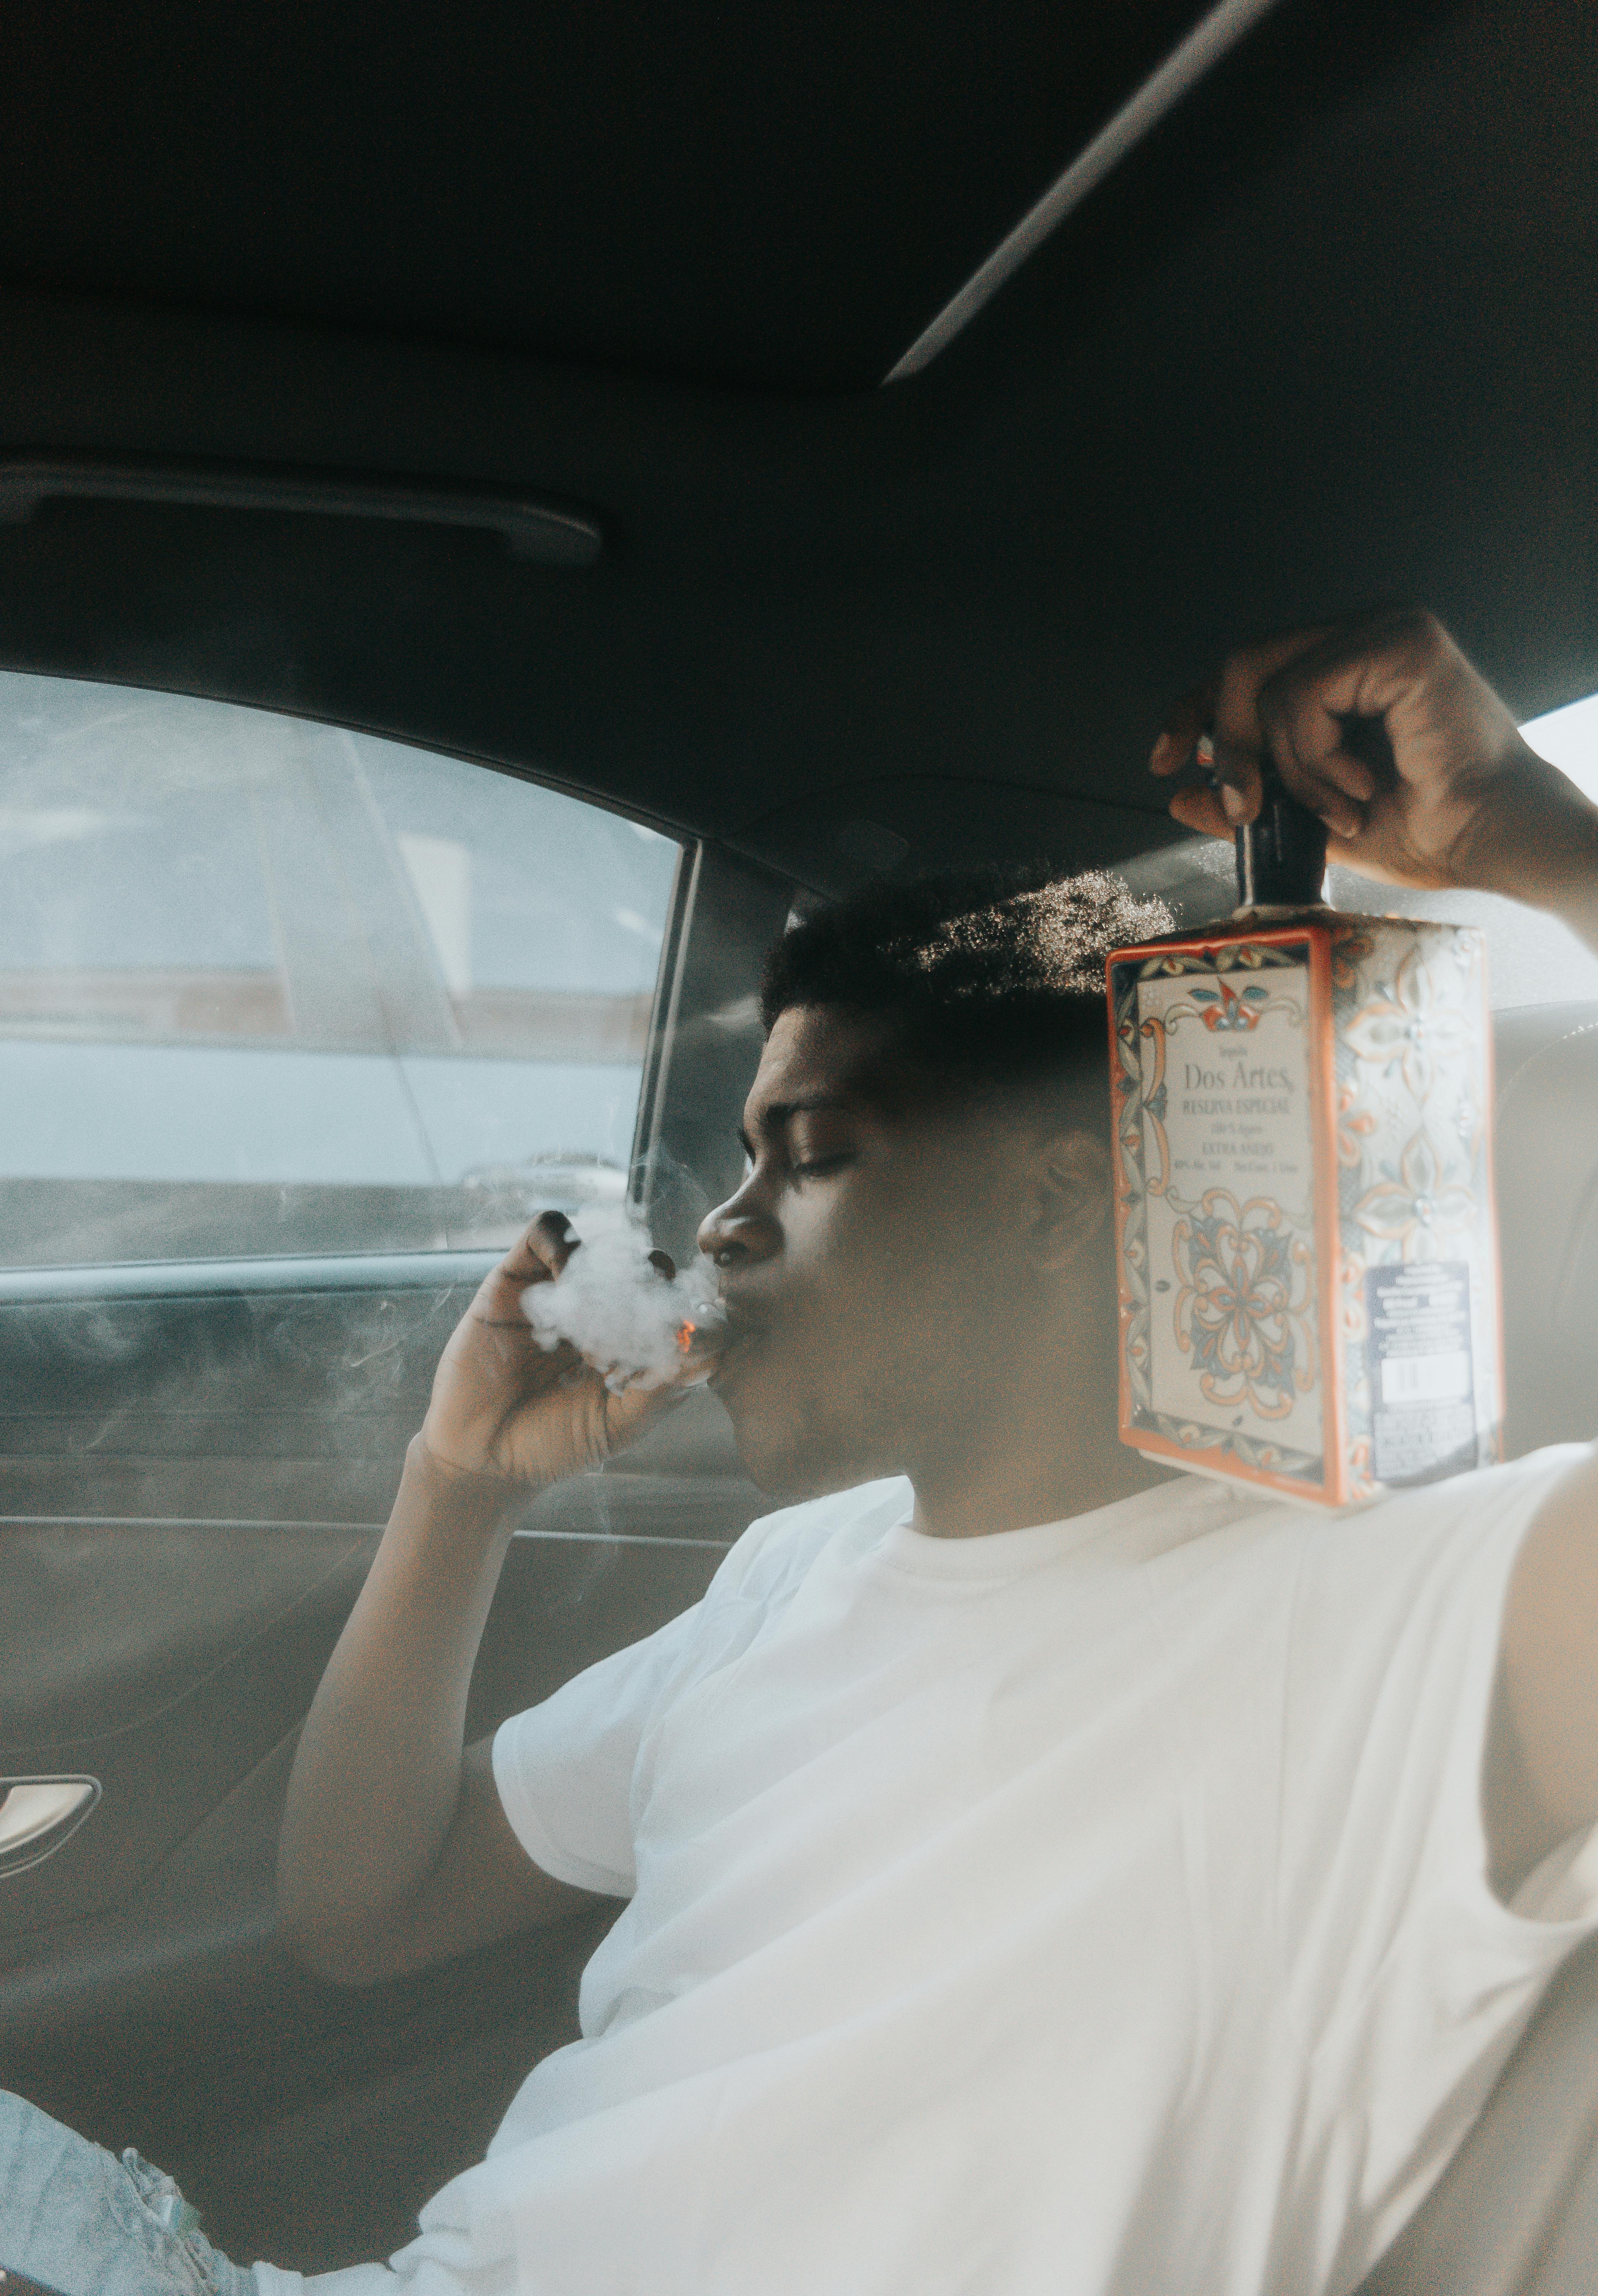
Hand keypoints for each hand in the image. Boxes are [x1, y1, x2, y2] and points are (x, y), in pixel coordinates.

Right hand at [420, 1213, 680, 1485]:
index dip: (680, 1304)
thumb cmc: (556, 1443)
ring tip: (590, 1325)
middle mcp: (600, 1308)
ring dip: (606, 1271)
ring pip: (600, 1242)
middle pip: (644, 1263)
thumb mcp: (621, 1423)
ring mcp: (558, 1290)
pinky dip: (563, 1247)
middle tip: (629, 1334)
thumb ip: (663, 1389)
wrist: (484, 1458)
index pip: (672, 1297)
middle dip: (648, 1288)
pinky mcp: (515, 1277)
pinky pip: (546, 1232)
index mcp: (632, 1339)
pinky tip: (563, 1288)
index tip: (672, 1337)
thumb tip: (708, 1352)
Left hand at [1149, 606, 1597, 912]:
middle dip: (1227, 742)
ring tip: (1340, 807)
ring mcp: (1384, 629)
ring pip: (1267, 685)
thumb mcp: (1312, 820)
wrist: (1492, 841)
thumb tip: (1178, 793)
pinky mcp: (1399, 643)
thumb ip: (1252, 800)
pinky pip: (1303, 696)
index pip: (1246, 668)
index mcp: (1349, 666)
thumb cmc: (1430, 828)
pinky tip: (1359, 789)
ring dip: (1289, 768)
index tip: (1161, 760)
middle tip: (1245, 806)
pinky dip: (1314, 759)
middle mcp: (1365, 635)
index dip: (1193, 709)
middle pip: (1242, 664)